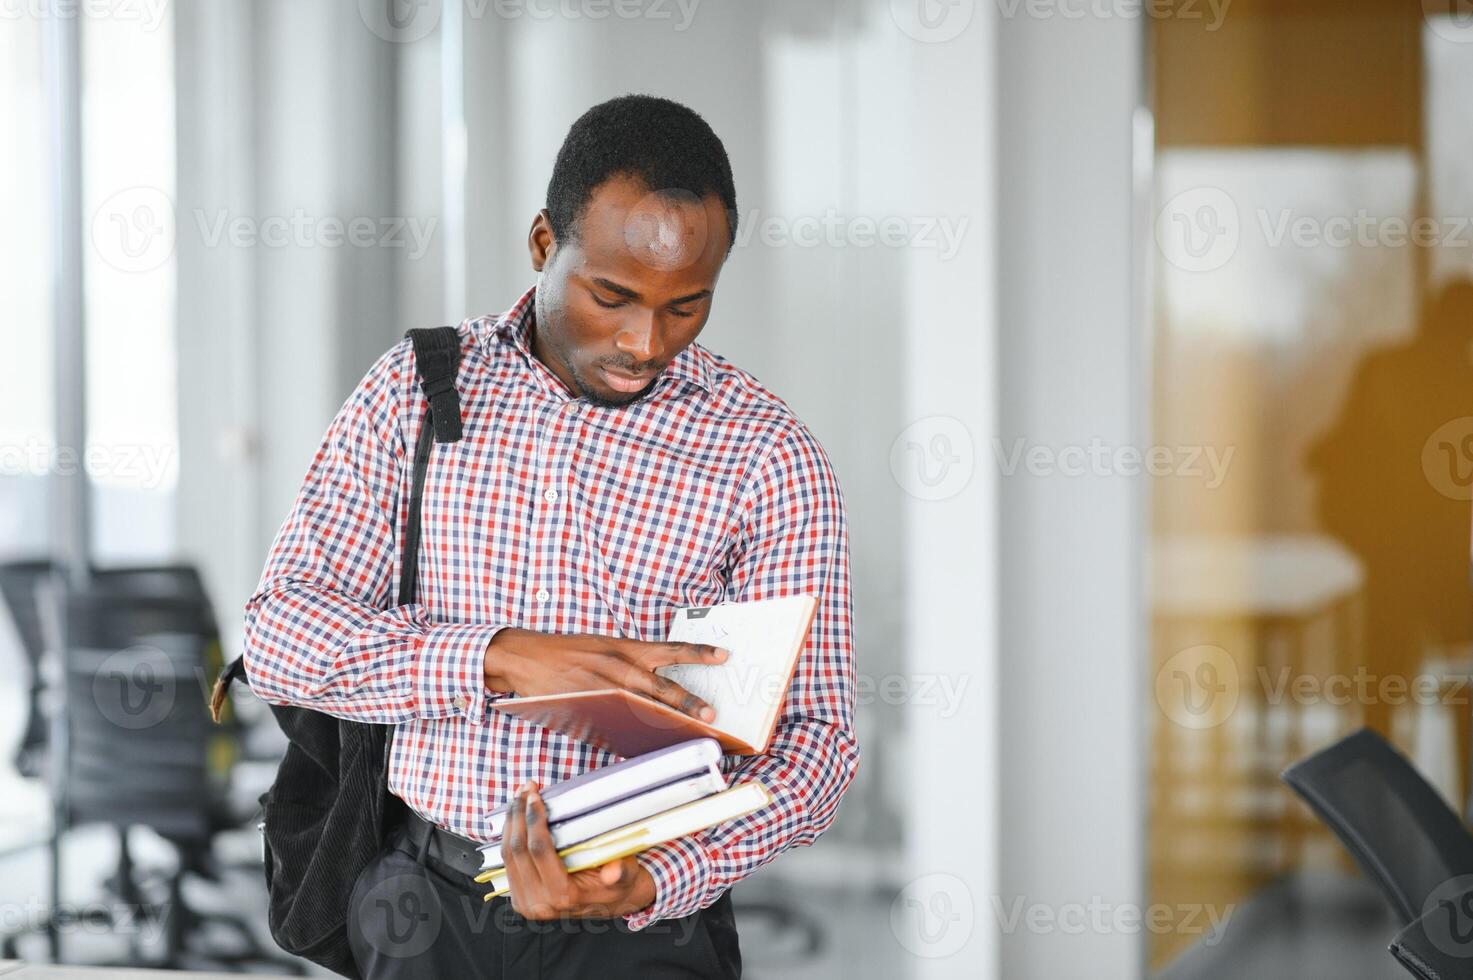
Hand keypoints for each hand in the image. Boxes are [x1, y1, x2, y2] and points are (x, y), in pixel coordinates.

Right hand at [484, 628, 728, 720]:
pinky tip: (645, 744)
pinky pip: (615, 723)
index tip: (724, 656)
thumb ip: (631, 664)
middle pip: (660, 686)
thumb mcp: (604, 647)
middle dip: (688, 702)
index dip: (699, 652)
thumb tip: (660, 692)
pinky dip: (630, 733)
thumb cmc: (570, 651)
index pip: (670, 648)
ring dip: (665, 722)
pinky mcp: (587, 706)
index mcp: (626, 646)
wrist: (526, 655)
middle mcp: (617, 664)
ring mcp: (602, 687)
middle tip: (710, 715)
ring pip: (641, 708)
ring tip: (685, 733)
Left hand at [499, 781, 656, 919]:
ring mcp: (526, 904)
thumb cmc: (619, 883)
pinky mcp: (520, 899)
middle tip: (525, 789)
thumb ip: (620, 873)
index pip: (540, 850)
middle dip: (519, 814)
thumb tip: (613, 872)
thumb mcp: (627, 876)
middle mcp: (540, 904)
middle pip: (518, 851)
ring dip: (511, 823)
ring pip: (507, 856)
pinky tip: (516, 818)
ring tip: (518, 798)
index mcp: (563, 896)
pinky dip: (509, 837)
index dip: (534, 820)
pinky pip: (507, 863)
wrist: (613, 905)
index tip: (534, 795)